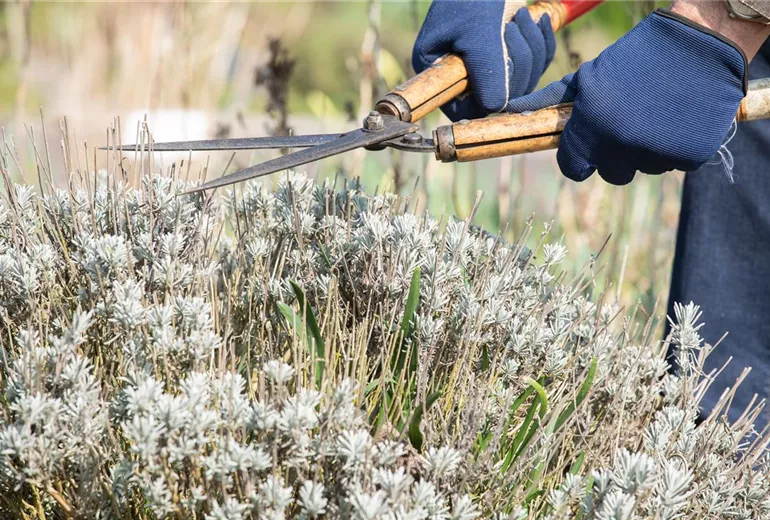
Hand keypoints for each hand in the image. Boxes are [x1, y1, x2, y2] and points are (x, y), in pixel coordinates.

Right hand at [412, 0, 555, 121]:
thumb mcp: (479, 32)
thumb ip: (487, 71)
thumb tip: (496, 107)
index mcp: (437, 70)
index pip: (463, 107)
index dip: (487, 98)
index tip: (503, 72)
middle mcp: (459, 73)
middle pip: (499, 97)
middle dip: (516, 63)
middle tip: (510, 27)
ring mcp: (486, 65)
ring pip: (522, 81)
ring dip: (530, 49)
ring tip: (520, 16)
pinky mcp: (510, 55)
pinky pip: (535, 65)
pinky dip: (541, 43)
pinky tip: (537, 19)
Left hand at [507, 9, 747, 184]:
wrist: (700, 39)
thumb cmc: (635, 57)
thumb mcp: (588, 77)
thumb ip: (551, 101)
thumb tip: (512, 112)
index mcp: (592, 126)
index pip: (573, 168)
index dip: (580, 160)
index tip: (589, 148)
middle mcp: (621, 144)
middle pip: (611, 174)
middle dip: (616, 155)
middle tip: (629, 124)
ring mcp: (657, 152)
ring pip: (645, 168)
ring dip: (648, 150)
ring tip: (657, 114)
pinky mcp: (691, 154)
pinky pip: (676, 164)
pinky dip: (678, 146)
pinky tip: (679, 117)